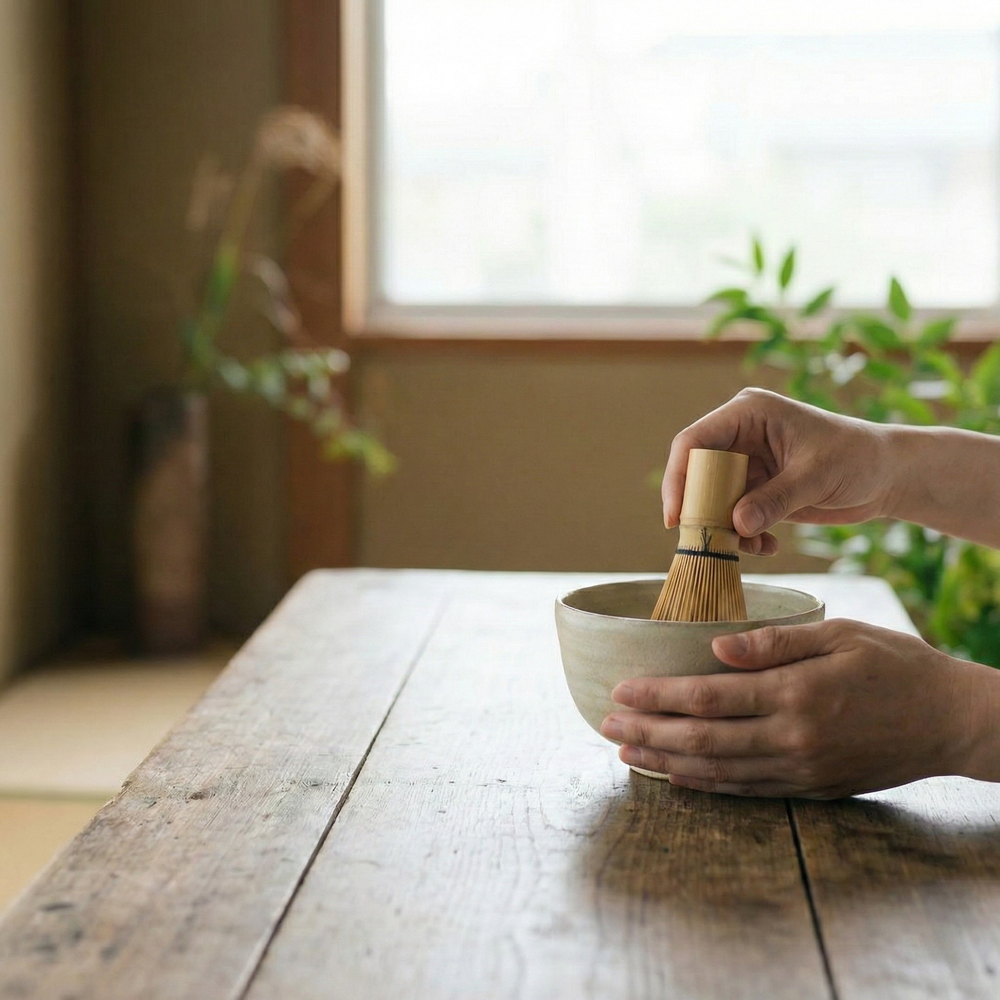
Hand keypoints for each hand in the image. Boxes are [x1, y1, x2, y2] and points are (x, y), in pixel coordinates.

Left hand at [599, 619, 996, 798]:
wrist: (952, 721)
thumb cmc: (897, 666)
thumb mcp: (841, 635)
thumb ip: (775, 642)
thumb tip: (715, 646)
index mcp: (796, 693)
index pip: (707, 696)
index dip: (657, 696)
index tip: (621, 689)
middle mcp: (792, 738)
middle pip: (701, 738)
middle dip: (648, 731)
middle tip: (607, 723)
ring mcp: (801, 769)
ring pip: (717, 771)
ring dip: (666, 762)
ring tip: (626, 751)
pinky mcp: (812, 788)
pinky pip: (747, 790)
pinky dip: (706, 785)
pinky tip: (677, 777)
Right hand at [662, 388, 891, 554]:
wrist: (888, 476)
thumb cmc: (859, 458)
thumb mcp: (817, 476)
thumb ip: (775, 500)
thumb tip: (736, 525)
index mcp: (748, 414)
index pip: (694, 441)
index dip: (679, 477)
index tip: (677, 515)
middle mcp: (740, 436)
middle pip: (696, 473)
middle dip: (700, 509)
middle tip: (708, 540)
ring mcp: (747, 465)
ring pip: (712, 500)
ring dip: (724, 528)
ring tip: (750, 545)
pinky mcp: (757, 490)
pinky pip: (733, 516)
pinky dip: (743, 535)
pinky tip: (767, 545)